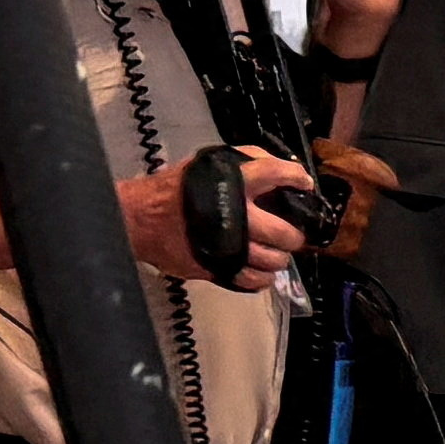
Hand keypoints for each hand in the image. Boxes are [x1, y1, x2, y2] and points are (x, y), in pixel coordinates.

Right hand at [119, 148, 308, 285]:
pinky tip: (258, 268)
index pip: (276, 173)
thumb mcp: (208, 165)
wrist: (139, 218)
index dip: (296, 178)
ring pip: (273, 261)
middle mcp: (236, 215)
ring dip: (278, 257)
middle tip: (290, 233)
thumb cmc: (175, 190)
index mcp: (232, 182)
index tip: (305, 185)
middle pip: (285, 232)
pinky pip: (253, 281)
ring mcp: (229, 246)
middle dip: (293, 234)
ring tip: (273, 251)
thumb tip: (280, 169)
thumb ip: (245, 162)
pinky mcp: (218, 268)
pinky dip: (261, 277)